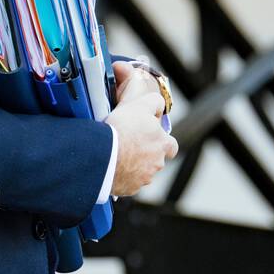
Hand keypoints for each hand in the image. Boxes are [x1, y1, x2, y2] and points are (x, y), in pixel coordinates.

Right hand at [107, 62, 177, 196]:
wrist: (103, 156)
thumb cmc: (121, 129)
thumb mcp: (136, 104)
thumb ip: (147, 97)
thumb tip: (142, 85)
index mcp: (163, 143)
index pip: (170, 142)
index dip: (158, 136)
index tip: (146, 131)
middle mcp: (157, 162)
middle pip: (156, 159)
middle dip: (149, 154)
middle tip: (133, 146)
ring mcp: (143, 177)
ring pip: (143, 171)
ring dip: (134, 164)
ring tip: (118, 155)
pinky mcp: (130, 188)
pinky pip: (128, 182)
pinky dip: (122, 176)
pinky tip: (111, 168)